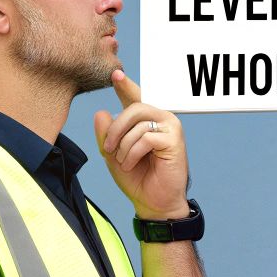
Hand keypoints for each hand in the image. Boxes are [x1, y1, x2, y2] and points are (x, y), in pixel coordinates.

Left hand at [93, 69, 188, 218]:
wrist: (153, 202)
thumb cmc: (136, 178)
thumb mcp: (112, 154)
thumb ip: (105, 134)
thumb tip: (101, 112)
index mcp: (146, 121)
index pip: (134, 97)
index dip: (125, 85)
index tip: (115, 73)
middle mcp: (161, 119)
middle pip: (134, 108)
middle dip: (115, 129)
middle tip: (107, 148)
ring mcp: (170, 128)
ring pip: (137, 124)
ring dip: (122, 145)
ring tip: (122, 161)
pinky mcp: (174, 140)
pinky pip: (145, 138)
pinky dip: (132, 153)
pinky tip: (131, 164)